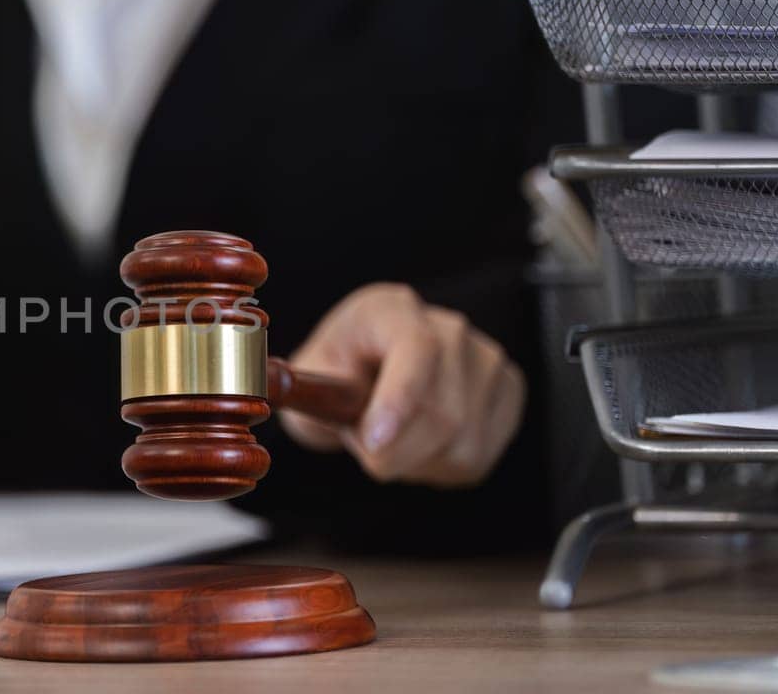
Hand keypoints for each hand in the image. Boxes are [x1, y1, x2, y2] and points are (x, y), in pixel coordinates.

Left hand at [278, 283, 525, 487]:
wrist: (375, 369)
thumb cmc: (340, 370)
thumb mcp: (309, 376)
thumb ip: (302, 389)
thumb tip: (270, 386)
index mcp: (390, 311)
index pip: (415, 351)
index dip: (398, 401)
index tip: (373, 441)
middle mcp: (447, 327)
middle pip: (441, 412)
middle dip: (393, 453)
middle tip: (365, 446)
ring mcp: (485, 358)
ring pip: (461, 444)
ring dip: (415, 462)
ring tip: (394, 438)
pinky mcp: (508, 391)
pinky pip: (478, 456)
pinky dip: (441, 467)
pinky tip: (422, 444)